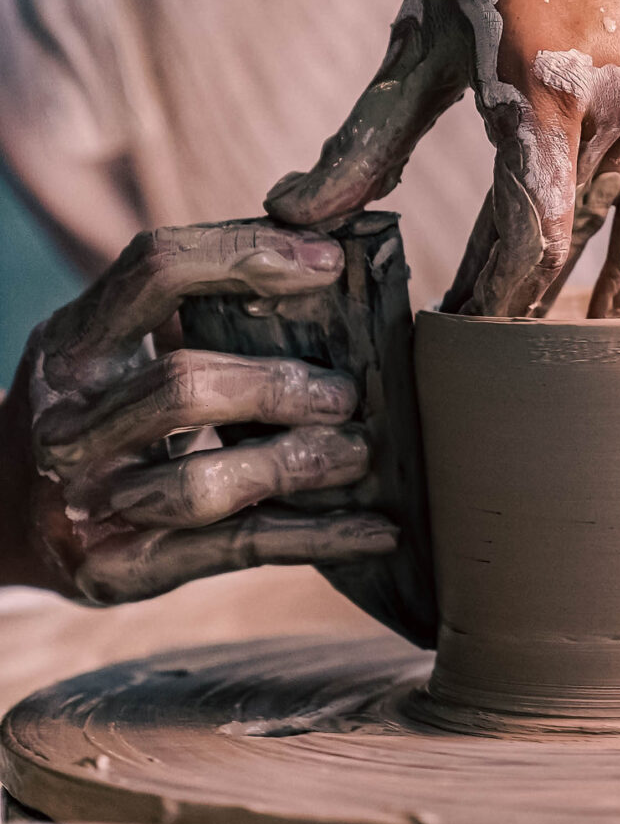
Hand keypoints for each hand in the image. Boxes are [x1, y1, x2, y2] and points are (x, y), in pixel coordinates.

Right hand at [0, 223, 397, 603]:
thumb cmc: (97, 412)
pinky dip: (318, 538)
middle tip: (346, 393)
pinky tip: (378, 530)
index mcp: (73, 344)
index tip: (327, 263)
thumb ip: (190, 310)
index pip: (156, 270)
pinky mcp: (121, 569)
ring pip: (203, 483)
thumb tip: (321, 262)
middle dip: (276, 386)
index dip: (245, 254)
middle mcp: (69, 421)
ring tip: (358, 452)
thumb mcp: (113, 349)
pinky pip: (237, 551)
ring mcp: (90, 501)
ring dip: (296, 464)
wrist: (3, 518)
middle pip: (182, 387)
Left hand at [267, 0, 619, 317]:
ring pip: (606, 209)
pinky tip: (611, 304)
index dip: (488, 296)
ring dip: (558, 261)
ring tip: (510, 312)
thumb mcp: (421, 29)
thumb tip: (295, 215)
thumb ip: (369, 137)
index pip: (526, 232)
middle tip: (460, 335)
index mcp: (546, 77)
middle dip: (508, 286)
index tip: (448, 335)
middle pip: (561, 229)